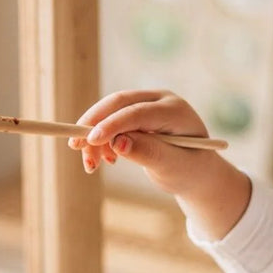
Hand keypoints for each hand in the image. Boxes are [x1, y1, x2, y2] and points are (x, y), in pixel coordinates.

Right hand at [71, 90, 250, 239]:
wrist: (197, 172)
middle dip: (94, 124)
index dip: (113, 124)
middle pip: (119, 102)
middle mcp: (161, 100)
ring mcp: (149, 103)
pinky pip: (112, 118)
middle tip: (75, 146)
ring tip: (91, 164)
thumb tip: (118, 143)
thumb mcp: (172, 167)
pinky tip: (105, 158)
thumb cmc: (189, 171)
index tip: (91, 140)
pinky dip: (102, 138)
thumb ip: (148, 153)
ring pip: (111, 110)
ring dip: (95, 135)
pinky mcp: (138, 112)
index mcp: (176, 111)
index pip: (138, 112)